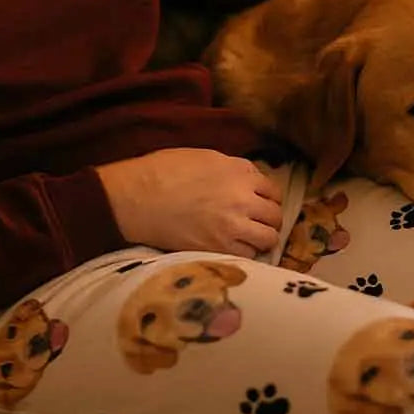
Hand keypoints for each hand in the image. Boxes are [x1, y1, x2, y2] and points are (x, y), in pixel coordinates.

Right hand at [96, 148, 284, 258]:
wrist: (137, 198)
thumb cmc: (164, 171)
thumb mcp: (206, 157)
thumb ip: (234, 169)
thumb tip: (248, 181)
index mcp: (240, 173)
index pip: (274, 190)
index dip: (268, 197)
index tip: (261, 202)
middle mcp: (242, 199)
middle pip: (275, 216)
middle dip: (270, 219)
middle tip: (258, 222)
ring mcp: (232, 227)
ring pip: (268, 239)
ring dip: (262, 238)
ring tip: (250, 238)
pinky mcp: (217, 248)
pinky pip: (248, 256)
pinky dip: (245, 254)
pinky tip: (234, 248)